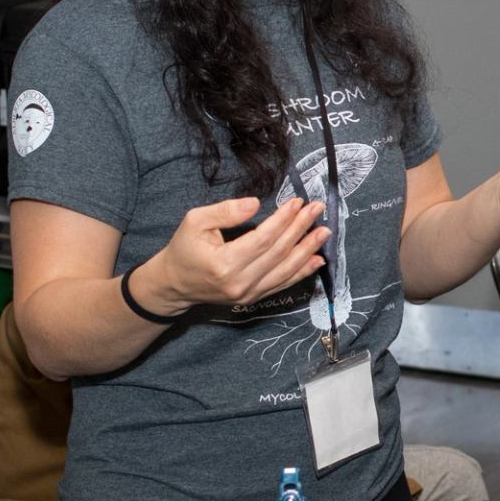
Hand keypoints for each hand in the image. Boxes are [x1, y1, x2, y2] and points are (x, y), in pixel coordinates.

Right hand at [156, 196, 328, 309]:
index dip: (283, 220)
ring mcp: (248, 294)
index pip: (263, 239)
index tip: (297, 202)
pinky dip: (302, 272)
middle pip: (278, 253)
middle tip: (317, 209)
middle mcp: (239, 283)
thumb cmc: (184, 249)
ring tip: (324, 232)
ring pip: (285, 271)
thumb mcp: (195, 221)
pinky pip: (282, 284)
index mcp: (224, 263)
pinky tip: (317, 259)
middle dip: (300, 229)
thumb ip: (225, 211)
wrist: (175, 284)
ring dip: (308, 250)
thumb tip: (256, 204)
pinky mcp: (253, 298)